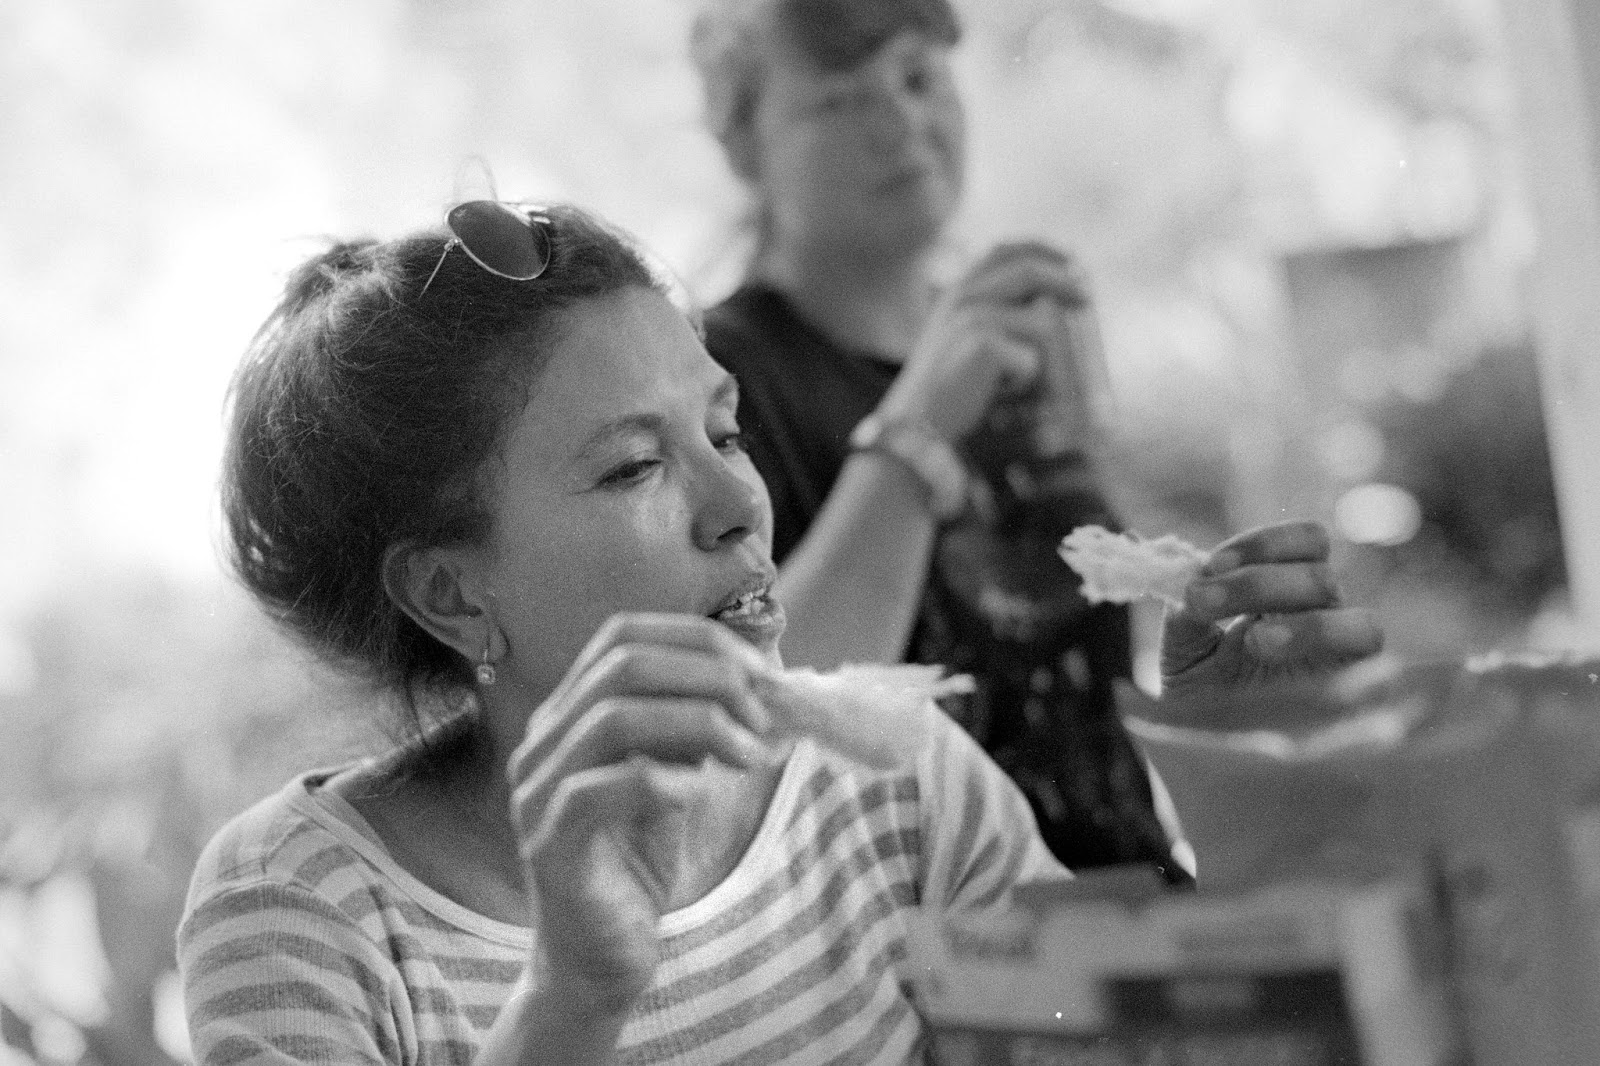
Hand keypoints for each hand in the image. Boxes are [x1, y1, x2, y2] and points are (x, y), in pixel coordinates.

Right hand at [506, 613, 777, 1011]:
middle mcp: (543, 741)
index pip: (623, 634)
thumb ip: (694, 728)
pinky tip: (701, 794)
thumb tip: (758, 679)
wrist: (597, 962)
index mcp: (569, 713)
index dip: (697, 638)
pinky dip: (663, 780)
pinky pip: (601, 790)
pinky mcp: (549, 843)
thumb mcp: (673, 778)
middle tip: (763, 711)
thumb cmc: (635, 865)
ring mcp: (537, 790)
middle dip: (707, 675)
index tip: (761, 669)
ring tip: (750, 754)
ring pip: (613, 717)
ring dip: (699, 723)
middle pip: (622, 663)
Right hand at [877, 241, 1089, 441]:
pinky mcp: (983, 343)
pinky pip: (1030, 359)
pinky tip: (1000, 393)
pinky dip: (1025, 380)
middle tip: (1089, 299)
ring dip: (1045, 355)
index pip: (1005, 250)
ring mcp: (972, 316)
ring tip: (1019, 380)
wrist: (917, 422)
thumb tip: (1049, 305)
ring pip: (1040, 324)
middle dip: (1066, 282)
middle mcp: (963, 296)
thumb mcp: (965, 341)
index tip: (1073, 263)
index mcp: (958, 290)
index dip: (1043, 250)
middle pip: (1028, 271)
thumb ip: (996, 316)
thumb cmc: (947, 389)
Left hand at [1157, 522, 1383, 725]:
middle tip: (1204, 600)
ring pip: (1342, 599)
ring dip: (1292, 609)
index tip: (1209, 568)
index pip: (1299, 543)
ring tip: (1252, 640)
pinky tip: (1270, 648)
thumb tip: (1188, 580)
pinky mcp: (1361, 681)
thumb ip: (1184, 617)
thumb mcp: (1183, 657)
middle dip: (1256, 578)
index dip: (1259, 544)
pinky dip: (1320, 632)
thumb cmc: (1206, 704)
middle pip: (1317, 567)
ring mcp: (1343, 648)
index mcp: (1283, 595)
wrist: (1219, 764)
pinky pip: (1365, 638)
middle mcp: (1321, 613)